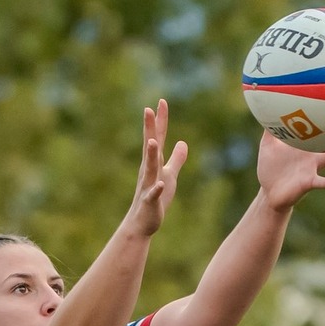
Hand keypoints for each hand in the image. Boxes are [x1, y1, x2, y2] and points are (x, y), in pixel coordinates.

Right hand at [125, 100, 187, 236]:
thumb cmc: (155, 199)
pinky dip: (156, 189)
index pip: (158, 137)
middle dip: (150, 129)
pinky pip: (153, 194)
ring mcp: (148, 185)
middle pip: (150, 146)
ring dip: (151, 155)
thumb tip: (183, 143)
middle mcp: (148, 170)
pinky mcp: (150, 201)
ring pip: (150, 168)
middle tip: (148, 110)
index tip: (161, 101)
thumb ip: (176, 159)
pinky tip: (160, 184)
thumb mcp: (170, 176)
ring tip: (153, 141)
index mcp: (154, 163)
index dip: (160, 121)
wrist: (142, 223)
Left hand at [256, 131, 324, 211]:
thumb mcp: (268, 146)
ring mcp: (312, 169)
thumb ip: (269, 130)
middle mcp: (312, 156)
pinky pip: (321, 182)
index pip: (317, 130)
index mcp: (304, 146)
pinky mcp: (308, 183)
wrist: (269, 192)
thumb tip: (265, 109)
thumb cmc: (270, 169)